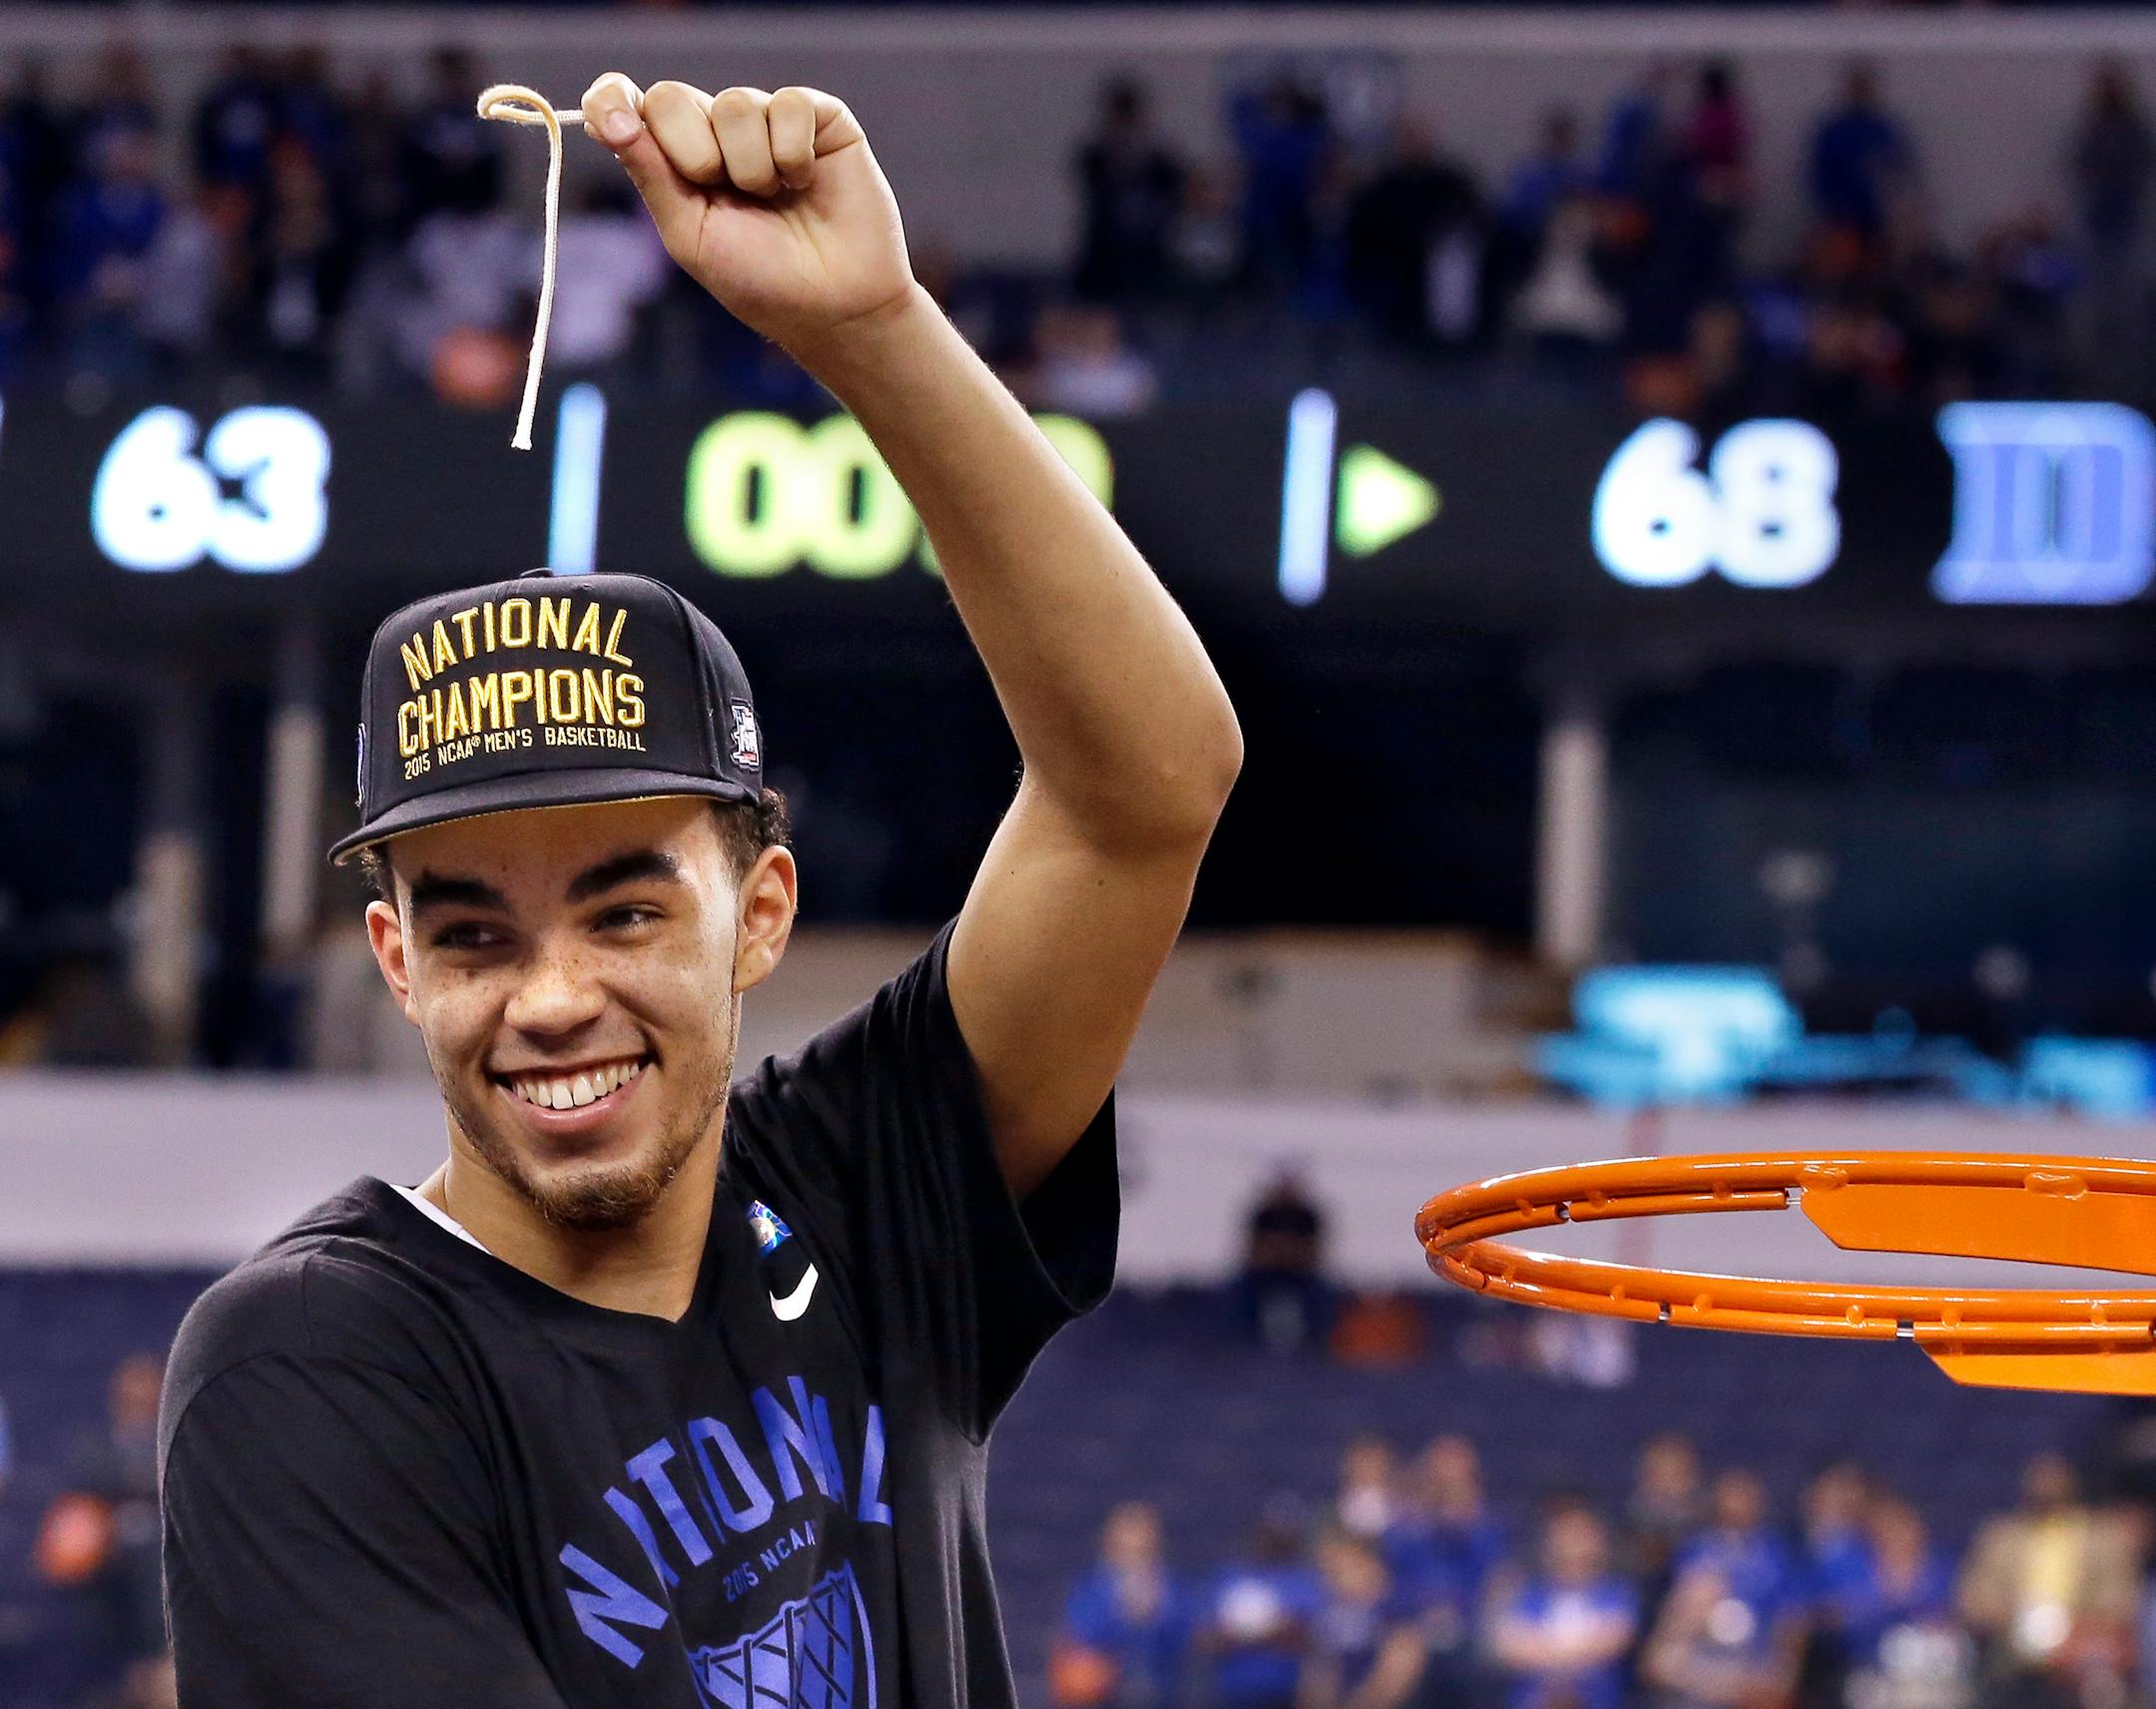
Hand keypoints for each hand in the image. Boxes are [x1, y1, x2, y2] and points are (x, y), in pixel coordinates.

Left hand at [580, 72, 915, 358]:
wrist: (834, 306)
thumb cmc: (761, 281)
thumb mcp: (690, 235)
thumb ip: (652, 174)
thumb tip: (610, 117)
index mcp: (677, 160)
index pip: (628, 105)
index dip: (611, 100)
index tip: (613, 121)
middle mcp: (717, 132)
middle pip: (672, 98)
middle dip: (694, 156)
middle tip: (729, 197)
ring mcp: (767, 120)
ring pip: (733, 104)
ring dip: (751, 167)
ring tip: (777, 199)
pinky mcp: (818, 117)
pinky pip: (787, 105)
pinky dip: (792, 154)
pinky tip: (806, 183)